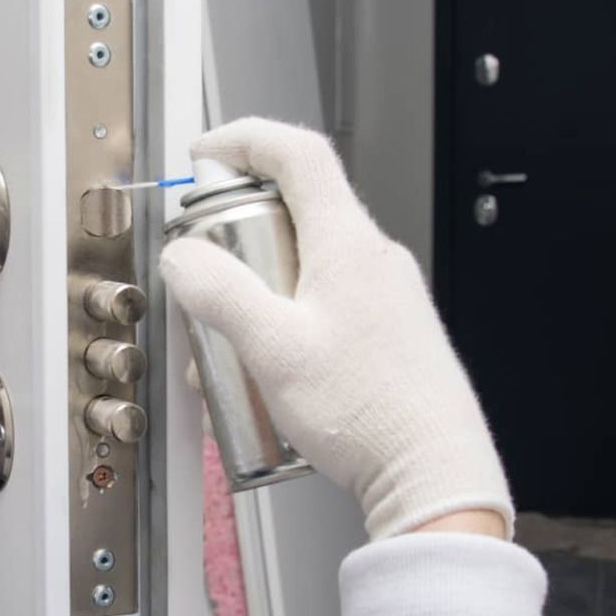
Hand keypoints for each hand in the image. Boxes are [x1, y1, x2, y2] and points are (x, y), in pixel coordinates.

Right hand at [160, 118, 512, 540]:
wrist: (433, 476)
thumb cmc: (366, 413)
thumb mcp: (272, 350)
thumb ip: (219, 294)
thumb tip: (182, 257)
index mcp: (349, 244)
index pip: (299, 154)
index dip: (245, 139)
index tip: (205, 155)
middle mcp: (375, 259)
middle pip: (296, 213)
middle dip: (238, 241)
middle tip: (207, 280)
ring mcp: (388, 297)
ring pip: (306, 267)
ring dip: (258, 295)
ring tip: (234, 353)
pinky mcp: (391, 334)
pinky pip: (326, 305)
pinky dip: (287, 324)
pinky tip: (270, 378)